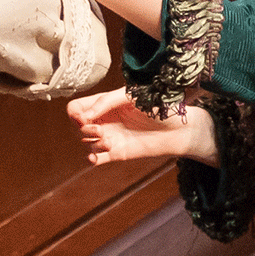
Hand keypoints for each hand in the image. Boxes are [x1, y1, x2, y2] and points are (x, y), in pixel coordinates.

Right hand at [67, 88, 218, 166]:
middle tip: (100, 130)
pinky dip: (90, 159)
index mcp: (105, 104)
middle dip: (83, 130)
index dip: (75, 114)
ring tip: (108, 142)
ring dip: (90, 144)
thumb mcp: (131, 96)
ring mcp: (109, 137)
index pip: (76, 108)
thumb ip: (107, 101)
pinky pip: (94, 158)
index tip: (85, 117)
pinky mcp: (116, 153)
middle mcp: (105, 120)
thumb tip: (85, 115)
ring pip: (84, 143)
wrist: (179, 129)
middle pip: (76, 127)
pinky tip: (95, 157)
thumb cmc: (159, 107)